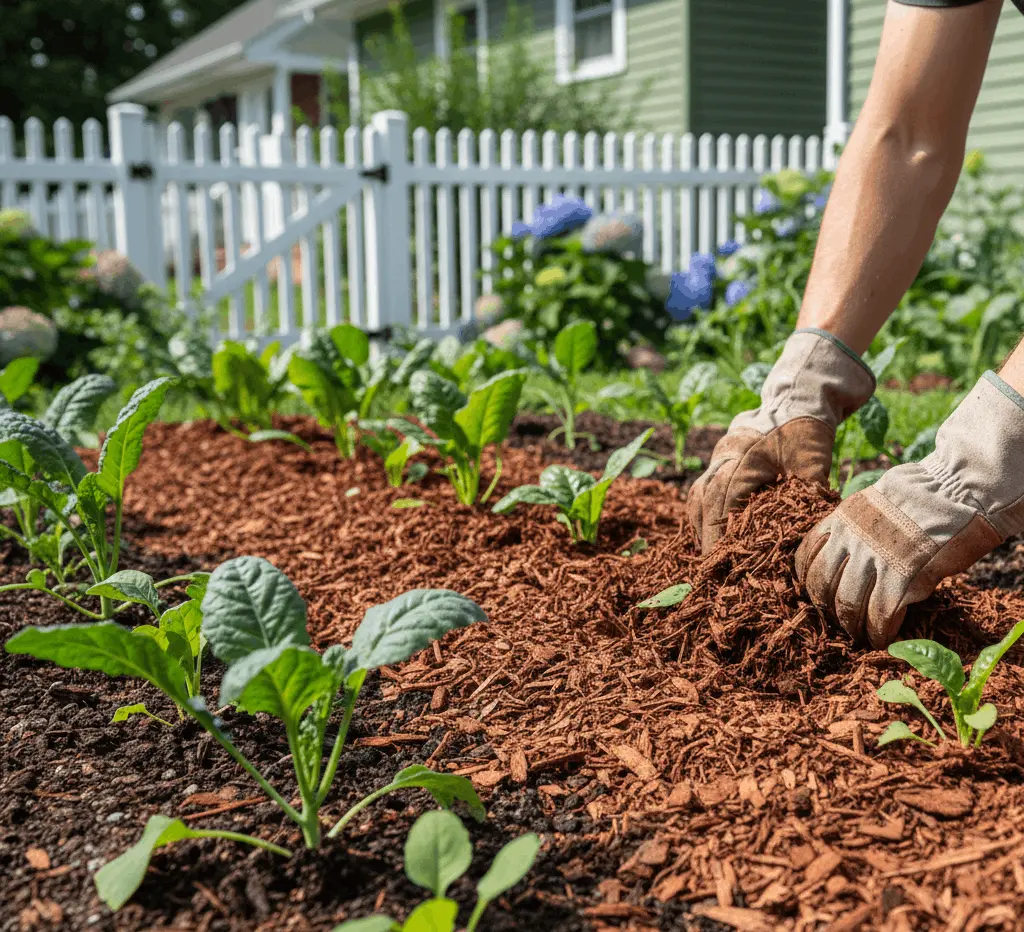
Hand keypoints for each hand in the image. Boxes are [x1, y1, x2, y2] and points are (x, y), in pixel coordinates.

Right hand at [689, 329, 874, 552]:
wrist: (796, 395)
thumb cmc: (805, 428)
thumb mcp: (814, 461)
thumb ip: (810, 496)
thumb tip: (813, 535)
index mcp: (739, 464)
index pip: (721, 513)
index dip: (721, 543)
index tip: (724, 569)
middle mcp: (720, 463)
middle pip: (703, 509)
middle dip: (708, 541)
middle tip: (714, 571)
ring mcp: (716, 460)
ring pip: (697, 500)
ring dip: (702, 527)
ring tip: (711, 555)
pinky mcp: (719, 460)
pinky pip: (701, 491)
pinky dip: (703, 513)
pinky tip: (711, 531)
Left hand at [796, 372, 1023, 646]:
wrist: (954, 490)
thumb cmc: (922, 495)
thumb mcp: (872, 503)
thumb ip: (856, 530)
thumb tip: (850, 557)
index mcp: (840, 520)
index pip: (807, 556)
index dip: (808, 580)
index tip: (815, 593)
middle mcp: (849, 541)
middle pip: (823, 586)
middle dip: (828, 609)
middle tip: (839, 620)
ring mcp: (873, 560)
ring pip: (847, 604)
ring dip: (851, 625)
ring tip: (859, 635)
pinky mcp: (901, 578)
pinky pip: (881, 615)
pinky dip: (879, 632)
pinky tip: (881, 639)